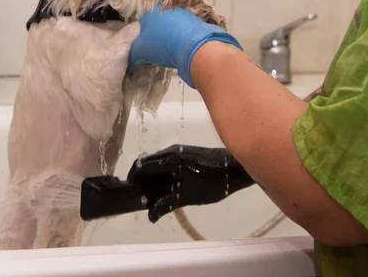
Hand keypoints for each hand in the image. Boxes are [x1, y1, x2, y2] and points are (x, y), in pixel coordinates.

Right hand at [126, 144, 254, 222]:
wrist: (236, 169)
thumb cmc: (212, 183)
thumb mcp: (187, 197)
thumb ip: (166, 204)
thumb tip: (150, 216)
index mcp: (169, 159)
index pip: (141, 166)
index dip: (133, 179)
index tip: (131, 193)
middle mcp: (170, 151)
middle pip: (147, 163)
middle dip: (142, 180)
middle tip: (143, 197)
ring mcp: (178, 150)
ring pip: (156, 163)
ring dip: (152, 177)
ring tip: (154, 195)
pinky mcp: (185, 152)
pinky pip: (166, 162)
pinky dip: (161, 173)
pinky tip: (167, 187)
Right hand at [128, 5, 241, 87]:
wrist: (192, 46)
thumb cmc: (161, 45)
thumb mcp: (140, 52)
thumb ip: (132, 54)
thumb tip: (131, 60)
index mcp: (151, 12)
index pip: (142, 23)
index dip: (142, 36)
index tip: (145, 47)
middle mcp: (167, 9)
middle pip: (158, 23)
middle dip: (157, 35)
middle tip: (157, 49)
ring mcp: (184, 14)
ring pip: (172, 26)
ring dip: (171, 36)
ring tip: (170, 51)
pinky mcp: (197, 22)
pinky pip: (185, 31)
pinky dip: (183, 39)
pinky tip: (182, 49)